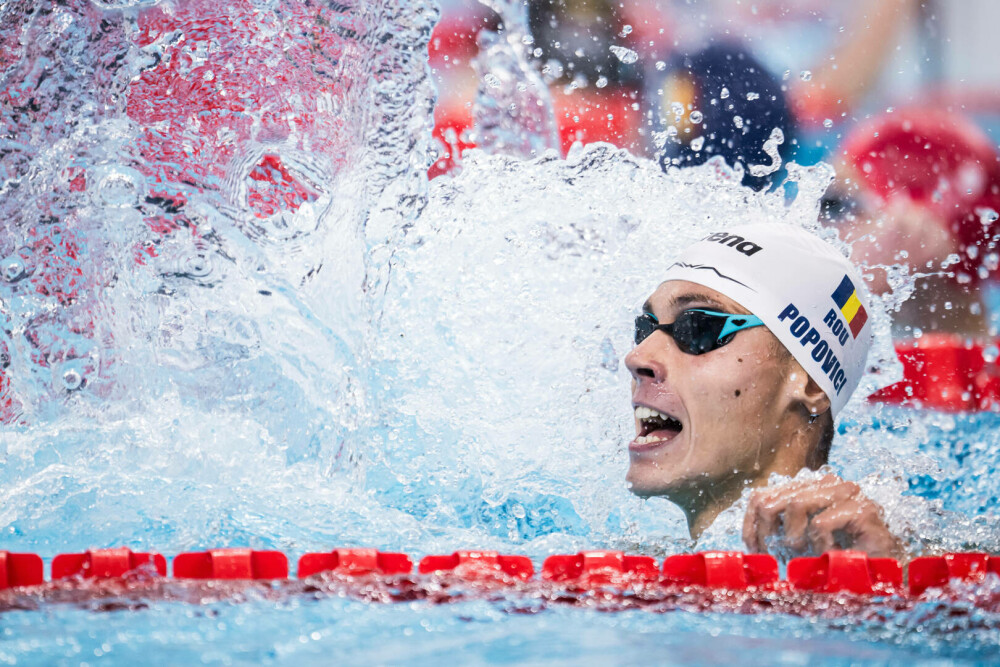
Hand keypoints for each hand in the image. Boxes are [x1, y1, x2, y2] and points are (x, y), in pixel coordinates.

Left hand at [742, 474, 902, 558]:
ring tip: (805, 555)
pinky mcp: (863, 508)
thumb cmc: (841, 558)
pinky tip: (831, 555)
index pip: (761, 496)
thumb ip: (778, 531)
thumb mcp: (801, 544)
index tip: (755, 551)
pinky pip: (821, 522)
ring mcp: (847, 491)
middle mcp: (826, 482)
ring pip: (796, 503)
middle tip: (777, 557)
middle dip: (768, 534)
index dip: (751, 526)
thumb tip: (748, 537)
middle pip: (773, 499)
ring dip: (795, 538)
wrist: (888, 572)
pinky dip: (819, 545)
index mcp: (808, 487)